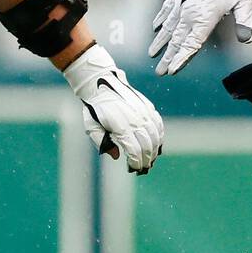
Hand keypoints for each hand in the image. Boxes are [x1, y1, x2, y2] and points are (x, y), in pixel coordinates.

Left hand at [64, 44, 163, 174]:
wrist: (102, 83)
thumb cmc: (95, 108)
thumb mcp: (91, 127)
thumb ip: (102, 143)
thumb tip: (116, 156)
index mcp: (120, 126)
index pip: (134, 151)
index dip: (135, 163)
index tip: (132, 169)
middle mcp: (135, 120)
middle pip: (147, 146)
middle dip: (146, 160)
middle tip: (142, 168)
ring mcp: (144, 113)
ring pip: (156, 137)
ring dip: (154, 151)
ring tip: (150, 159)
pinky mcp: (148, 107)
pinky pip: (159, 125)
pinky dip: (160, 137)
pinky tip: (157, 145)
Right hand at [149, 0, 251, 75]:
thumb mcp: (243, 1)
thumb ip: (245, 21)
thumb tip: (247, 39)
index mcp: (203, 20)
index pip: (190, 45)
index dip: (181, 59)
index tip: (171, 71)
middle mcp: (189, 15)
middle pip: (176, 41)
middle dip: (168, 58)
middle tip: (159, 72)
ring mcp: (181, 5)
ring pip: (168, 28)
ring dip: (160, 42)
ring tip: (152, 53)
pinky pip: (166, 10)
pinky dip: (160, 20)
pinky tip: (155, 27)